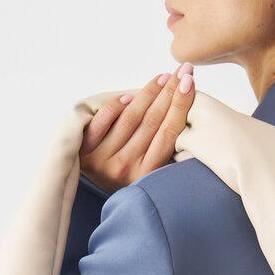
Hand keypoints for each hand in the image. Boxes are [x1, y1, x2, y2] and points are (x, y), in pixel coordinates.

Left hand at [79, 62, 194, 194]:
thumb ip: (161, 153)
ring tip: (161, 78)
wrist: (90, 203)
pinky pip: (101, 124)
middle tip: (182, 71)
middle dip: (169, 93)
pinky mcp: (85, 154)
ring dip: (147, 94)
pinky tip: (127, 95)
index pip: (169, 134)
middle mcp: (126, 169)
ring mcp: (104, 161)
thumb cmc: (128, 185)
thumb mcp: (149, 178)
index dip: (180, 107)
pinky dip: (113, 108)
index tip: (189, 83)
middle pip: (152, 122)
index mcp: (147, 176)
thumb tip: (181, 116)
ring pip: (130, 119)